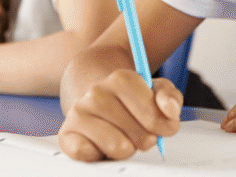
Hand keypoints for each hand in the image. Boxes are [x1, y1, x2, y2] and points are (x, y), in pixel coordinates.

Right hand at [59, 69, 181, 161]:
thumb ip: (169, 98)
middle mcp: (96, 93)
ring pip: (116, 146)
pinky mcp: (66, 135)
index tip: (162, 128)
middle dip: (144, 139)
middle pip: (136, 133)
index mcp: (121, 79)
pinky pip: (85, 154)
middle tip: (139, 134)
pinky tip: (101, 146)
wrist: (96, 100)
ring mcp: (78, 113)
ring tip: (122, 140)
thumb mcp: (156, 92)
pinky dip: (97, 155)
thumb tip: (169, 110)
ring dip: (125, 149)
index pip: (151, 113)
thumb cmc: (130, 100)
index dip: (162, 126)